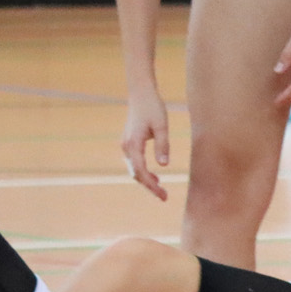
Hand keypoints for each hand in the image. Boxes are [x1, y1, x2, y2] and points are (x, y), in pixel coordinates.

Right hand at [120, 87, 171, 202]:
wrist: (141, 94)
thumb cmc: (153, 108)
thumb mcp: (162, 126)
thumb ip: (163, 145)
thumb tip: (164, 165)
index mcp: (133, 144)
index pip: (141, 172)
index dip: (151, 186)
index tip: (163, 195)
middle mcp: (126, 147)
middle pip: (136, 174)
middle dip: (149, 187)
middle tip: (164, 197)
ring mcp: (126, 146)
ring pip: (134, 170)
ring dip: (146, 180)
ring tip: (161, 190)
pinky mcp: (129, 143)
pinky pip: (135, 163)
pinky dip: (144, 172)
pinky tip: (156, 176)